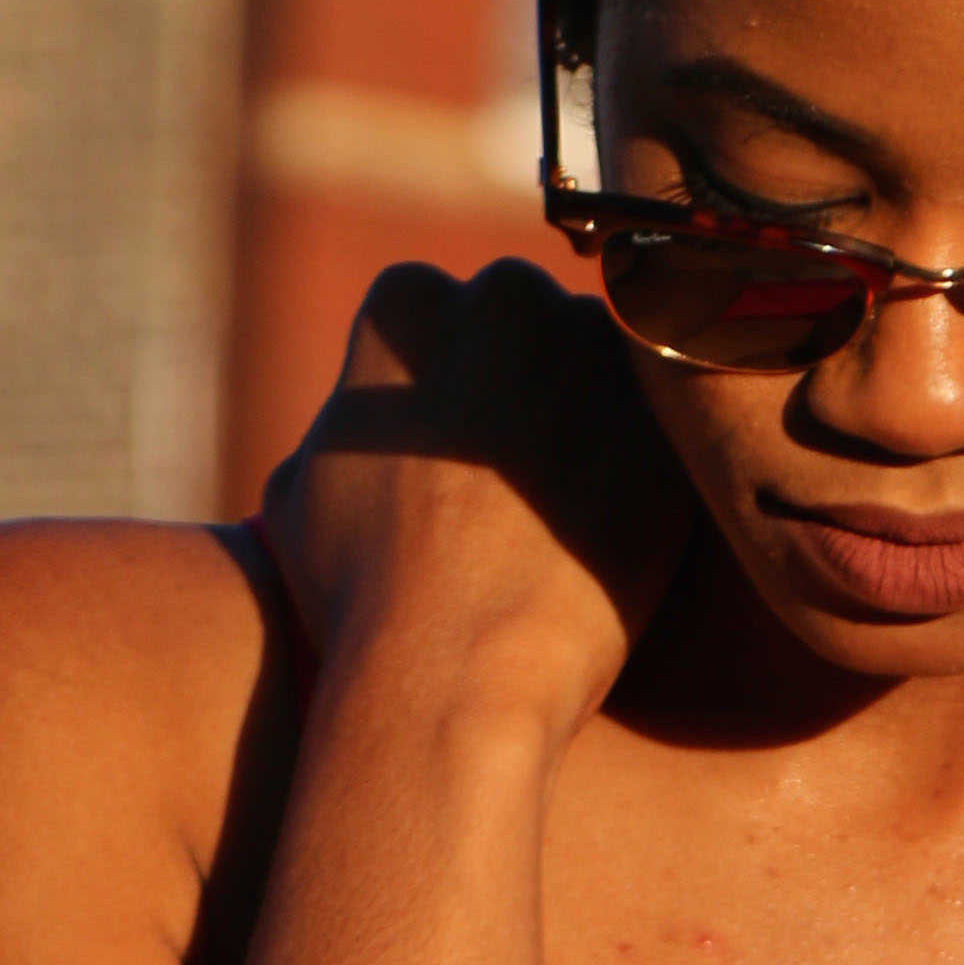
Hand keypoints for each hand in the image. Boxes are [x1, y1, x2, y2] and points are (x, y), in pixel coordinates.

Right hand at [258, 259, 693, 737]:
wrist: (456, 668)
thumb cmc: (360, 590)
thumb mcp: (296, 490)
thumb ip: (339, 423)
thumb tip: (353, 422)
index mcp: (406, 300)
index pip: (446, 317)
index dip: (454, 389)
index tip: (459, 450)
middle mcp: (506, 296)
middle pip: (531, 323)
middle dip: (531, 382)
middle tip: (519, 481)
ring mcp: (597, 351)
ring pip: (604, 365)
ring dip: (595, 416)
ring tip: (570, 511)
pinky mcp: (666, 416)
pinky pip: (664, 425)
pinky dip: (647, 466)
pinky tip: (617, 530)